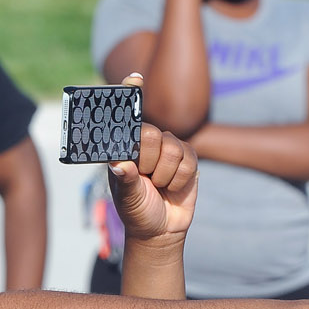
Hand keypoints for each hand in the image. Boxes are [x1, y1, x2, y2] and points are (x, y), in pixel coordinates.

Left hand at [106, 74, 198, 247]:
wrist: (160, 230)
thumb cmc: (137, 211)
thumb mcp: (127, 199)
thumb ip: (126, 181)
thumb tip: (120, 165)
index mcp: (126, 146)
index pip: (127, 116)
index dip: (131, 94)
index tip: (134, 78)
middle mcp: (146, 141)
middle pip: (150, 134)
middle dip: (148, 162)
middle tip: (145, 177)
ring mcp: (168, 147)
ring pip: (171, 150)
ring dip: (164, 176)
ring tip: (158, 185)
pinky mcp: (188, 157)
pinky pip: (188, 161)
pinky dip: (179, 180)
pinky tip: (172, 187)